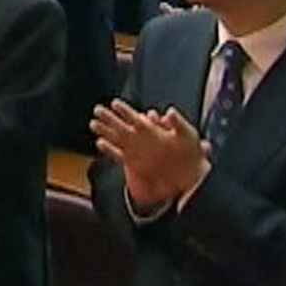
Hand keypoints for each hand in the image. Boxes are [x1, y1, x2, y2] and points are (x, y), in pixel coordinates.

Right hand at [91, 100, 208, 212]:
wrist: (189, 180)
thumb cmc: (191, 156)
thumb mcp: (188, 136)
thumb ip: (178, 123)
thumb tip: (169, 111)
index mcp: (155, 130)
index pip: (138, 117)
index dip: (126, 111)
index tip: (115, 104)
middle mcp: (144, 139)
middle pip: (124, 125)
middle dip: (111, 117)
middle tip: (98, 109)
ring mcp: (138, 151)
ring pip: (117, 138)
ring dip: (106, 131)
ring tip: (93, 123)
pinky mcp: (134, 164)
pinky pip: (118, 155)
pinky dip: (109, 149)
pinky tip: (100, 143)